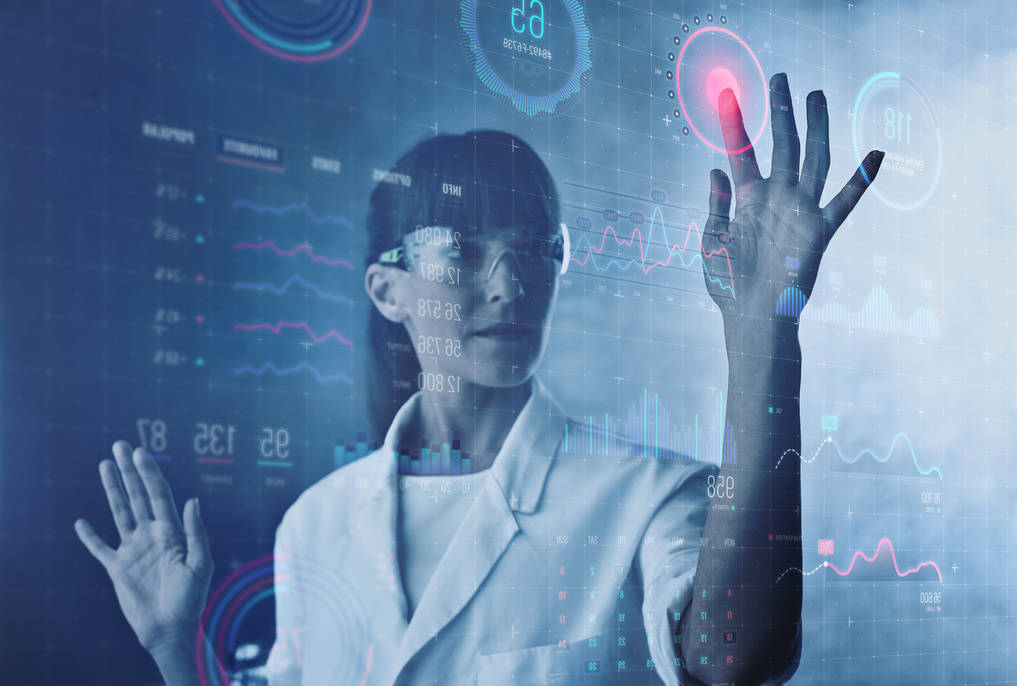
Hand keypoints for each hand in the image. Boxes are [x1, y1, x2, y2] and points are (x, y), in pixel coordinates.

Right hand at [75, 441, 212, 657]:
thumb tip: (192, 501)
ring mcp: (133, 550)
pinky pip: (100, 548)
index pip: (159, 495)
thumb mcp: (201, 565)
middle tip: (120, 446)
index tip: (140, 453)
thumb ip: (196, 533)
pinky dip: (90, 537)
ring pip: (120, 513)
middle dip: (129, 471)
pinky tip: (81, 523)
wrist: (171, 629)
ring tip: (104, 466)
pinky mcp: (118, 569)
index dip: (149, 474)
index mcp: (171, 532)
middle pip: (137, 496)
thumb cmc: (191, 598)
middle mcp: (152, 536)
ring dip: (112, 489)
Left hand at [701, 73, 883, 322]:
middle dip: (781, 110)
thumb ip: (716, 205)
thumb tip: (716, 170)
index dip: (734, 122)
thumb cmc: (726, 286)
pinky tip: (876, 154)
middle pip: (781, 144)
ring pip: (812, 159)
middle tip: (781, 77)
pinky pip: (844, 202)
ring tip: (815, 96)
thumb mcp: (711, 241)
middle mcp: (776, 198)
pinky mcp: (818, 231)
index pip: (740, 151)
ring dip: (816, 127)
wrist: (750, 319)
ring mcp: (798, 211)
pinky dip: (861, 181)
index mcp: (747, 200)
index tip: (727, 93)